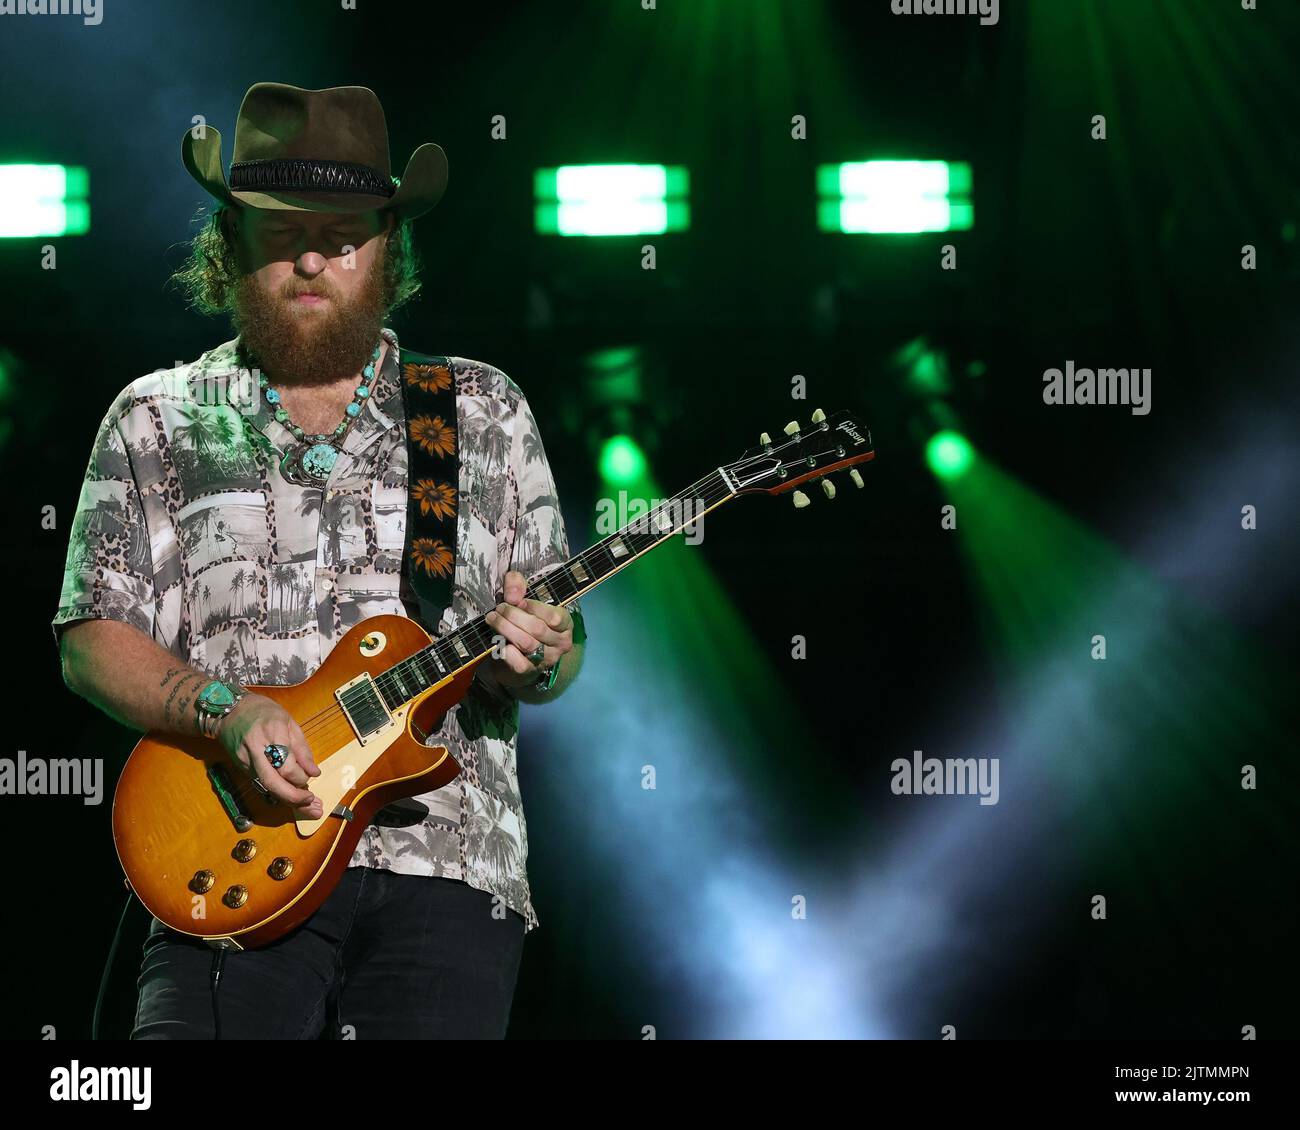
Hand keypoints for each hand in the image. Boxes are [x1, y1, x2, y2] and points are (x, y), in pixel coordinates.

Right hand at [215, 694, 322, 818]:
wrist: (227, 711)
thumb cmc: (263, 712)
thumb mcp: (289, 722)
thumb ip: (302, 749)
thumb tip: (315, 772)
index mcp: (272, 733)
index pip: (286, 765)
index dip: (301, 778)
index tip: (312, 779)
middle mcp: (256, 750)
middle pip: (272, 782)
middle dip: (293, 797)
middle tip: (311, 802)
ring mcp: (246, 761)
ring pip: (266, 787)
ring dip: (288, 800)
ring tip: (307, 805)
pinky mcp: (241, 768)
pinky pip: (262, 783)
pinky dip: (278, 791)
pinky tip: (292, 795)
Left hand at [482, 569, 574, 690]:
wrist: (519, 655)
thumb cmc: (526, 621)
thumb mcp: (525, 599)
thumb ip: (519, 587)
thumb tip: (512, 590)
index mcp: (565, 624)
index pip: (554, 616)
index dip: (533, 607)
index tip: (516, 600)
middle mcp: (561, 643)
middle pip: (537, 629)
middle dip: (514, 616)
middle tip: (499, 608)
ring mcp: (547, 659)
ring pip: (526, 643)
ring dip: (505, 629)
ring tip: (492, 619)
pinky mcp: (530, 671)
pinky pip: (519, 662)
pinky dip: (506, 652)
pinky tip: (498, 642)